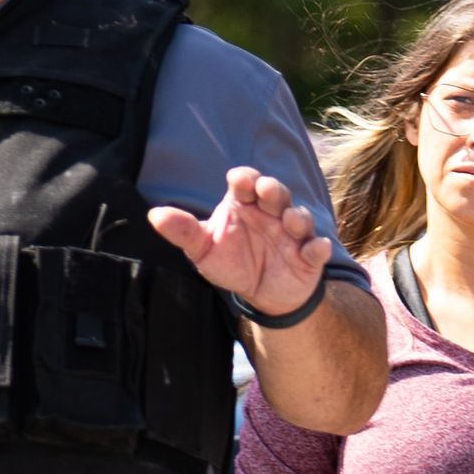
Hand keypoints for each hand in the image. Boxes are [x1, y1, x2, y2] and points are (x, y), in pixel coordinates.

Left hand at [148, 165, 333, 321]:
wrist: (259, 295)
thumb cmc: (231, 263)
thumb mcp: (203, 249)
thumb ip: (183, 231)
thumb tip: (154, 215)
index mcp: (245, 203)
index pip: (246, 181)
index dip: (245, 178)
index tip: (240, 183)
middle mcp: (271, 212)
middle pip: (276, 192)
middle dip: (273, 190)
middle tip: (266, 192)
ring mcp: (292, 233)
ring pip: (300, 217)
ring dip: (296, 217)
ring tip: (289, 222)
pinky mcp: (308, 255)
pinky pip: (318, 247)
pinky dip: (318, 247)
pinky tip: (315, 249)